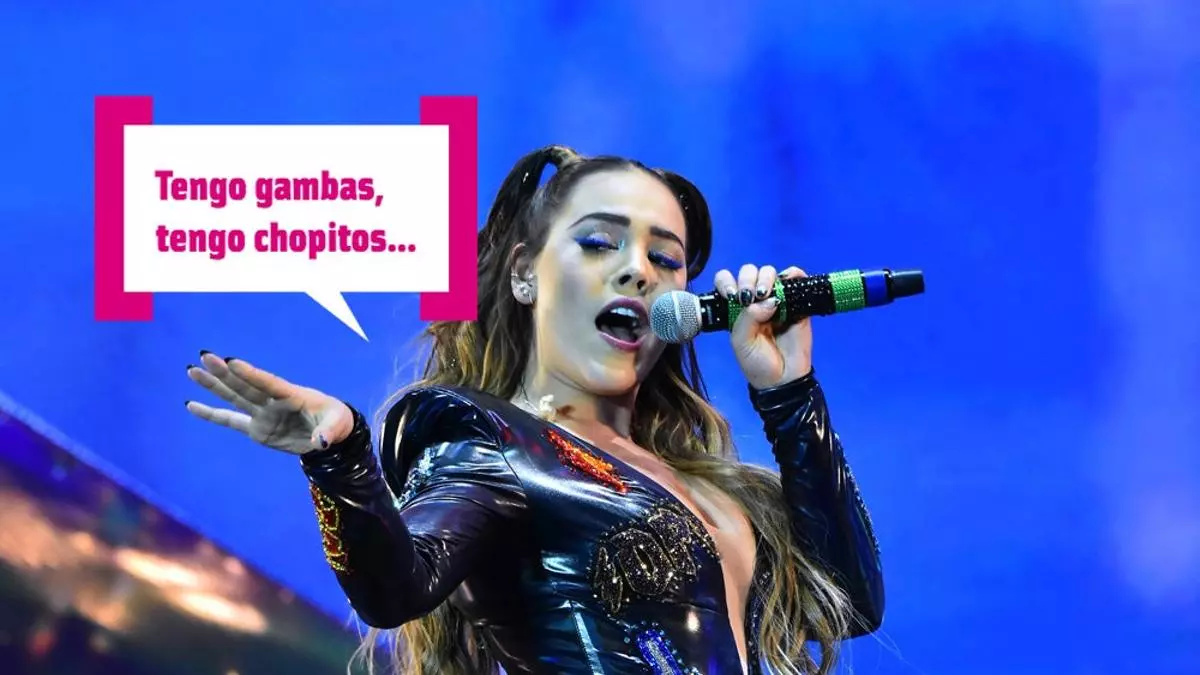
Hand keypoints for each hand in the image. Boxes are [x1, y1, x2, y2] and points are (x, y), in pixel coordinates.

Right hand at [184, 351, 352, 454]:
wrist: (330, 433)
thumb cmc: (336, 421)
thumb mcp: (337, 425)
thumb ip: (328, 432)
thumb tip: (320, 443)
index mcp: (293, 395)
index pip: (269, 383)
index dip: (251, 374)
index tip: (231, 362)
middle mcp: (273, 402)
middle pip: (245, 386)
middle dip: (225, 373)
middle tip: (204, 356)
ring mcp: (263, 414)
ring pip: (234, 397)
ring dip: (213, 385)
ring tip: (192, 371)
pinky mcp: (257, 429)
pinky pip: (230, 421)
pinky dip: (211, 414)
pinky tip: (191, 405)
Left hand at [713, 265, 813, 389]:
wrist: (782, 378)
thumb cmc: (756, 362)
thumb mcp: (741, 341)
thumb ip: (747, 317)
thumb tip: (769, 299)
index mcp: (736, 307)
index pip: (727, 281)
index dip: (727, 281)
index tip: (731, 295)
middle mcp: (755, 300)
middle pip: (749, 272)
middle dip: (748, 279)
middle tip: (749, 297)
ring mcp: (776, 299)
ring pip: (770, 272)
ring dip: (766, 277)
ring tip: (766, 295)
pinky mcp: (797, 302)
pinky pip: (796, 278)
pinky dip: (792, 273)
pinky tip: (786, 282)